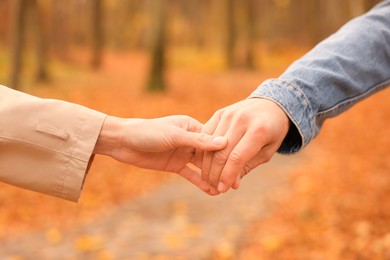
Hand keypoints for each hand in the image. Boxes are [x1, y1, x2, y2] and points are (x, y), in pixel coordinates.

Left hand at [94, 115, 226, 191]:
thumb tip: (224, 143)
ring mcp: (183, 153)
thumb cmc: (147, 132)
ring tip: (226, 189)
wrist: (123, 142)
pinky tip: (211, 191)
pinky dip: (200, 182)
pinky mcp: (175, 165)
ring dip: (212, 176)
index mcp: (192, 126)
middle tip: (236, 180)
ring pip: (202, 166)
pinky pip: (191, 175)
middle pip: (210, 154)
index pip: (213, 139)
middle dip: (222, 166)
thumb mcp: (173, 135)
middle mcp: (190, 139)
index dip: (226, 151)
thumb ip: (198, 141)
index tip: (240, 161)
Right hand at [196, 98, 289, 193]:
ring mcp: (229, 114)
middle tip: (212, 187)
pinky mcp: (220, 113)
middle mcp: (242, 119)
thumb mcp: (266, 151)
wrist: (270, 105)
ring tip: (207, 179)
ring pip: (211, 144)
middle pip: (221, 152)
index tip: (222, 189)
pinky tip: (204, 164)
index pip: (237, 158)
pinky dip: (204, 150)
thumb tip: (231, 185)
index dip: (227, 176)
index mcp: (258, 130)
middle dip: (215, 174)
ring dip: (207, 165)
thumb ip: (248, 166)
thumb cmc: (272, 133)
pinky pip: (206, 134)